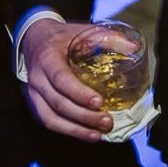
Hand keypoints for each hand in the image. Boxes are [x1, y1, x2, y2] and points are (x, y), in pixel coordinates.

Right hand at [19, 18, 113, 141]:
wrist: (36, 39)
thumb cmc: (62, 38)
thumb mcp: (82, 31)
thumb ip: (108, 38)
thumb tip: (134, 47)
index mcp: (48, 58)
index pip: (61, 79)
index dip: (79, 93)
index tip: (99, 102)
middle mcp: (37, 78)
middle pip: (58, 103)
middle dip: (83, 116)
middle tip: (107, 122)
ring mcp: (33, 94)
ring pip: (50, 118)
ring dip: (75, 130)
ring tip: (98, 135)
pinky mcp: (35, 104)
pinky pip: (48, 122)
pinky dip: (67, 131)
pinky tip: (86, 134)